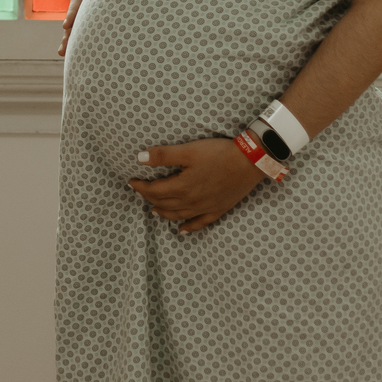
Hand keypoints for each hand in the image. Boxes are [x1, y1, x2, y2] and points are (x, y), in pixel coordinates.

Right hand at [58, 0, 108, 56]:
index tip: (66, 25)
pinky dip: (84, 33)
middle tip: (61, 51)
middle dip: (68, 33)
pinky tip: (79, 48)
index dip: (73, 11)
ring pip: (79, 19)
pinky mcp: (98, 3)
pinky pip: (89, 20)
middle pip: (75, 13)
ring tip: (61, 54)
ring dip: (71, 36)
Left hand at [128, 139, 263, 234]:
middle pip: (164, 204)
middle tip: (141, 192)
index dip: (140, 187)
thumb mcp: (189, 150)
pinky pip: (200, 223)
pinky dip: (188, 228)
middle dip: (149, 198)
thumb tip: (139, 158)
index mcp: (181, 187)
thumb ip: (163, 155)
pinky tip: (182, 231)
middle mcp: (191, 201)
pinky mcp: (218, 209)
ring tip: (154, 210)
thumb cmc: (219, 153)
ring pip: (178, 215)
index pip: (154, 191)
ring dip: (163, 213)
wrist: (250, 162)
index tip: (131, 182)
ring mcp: (204, 208)